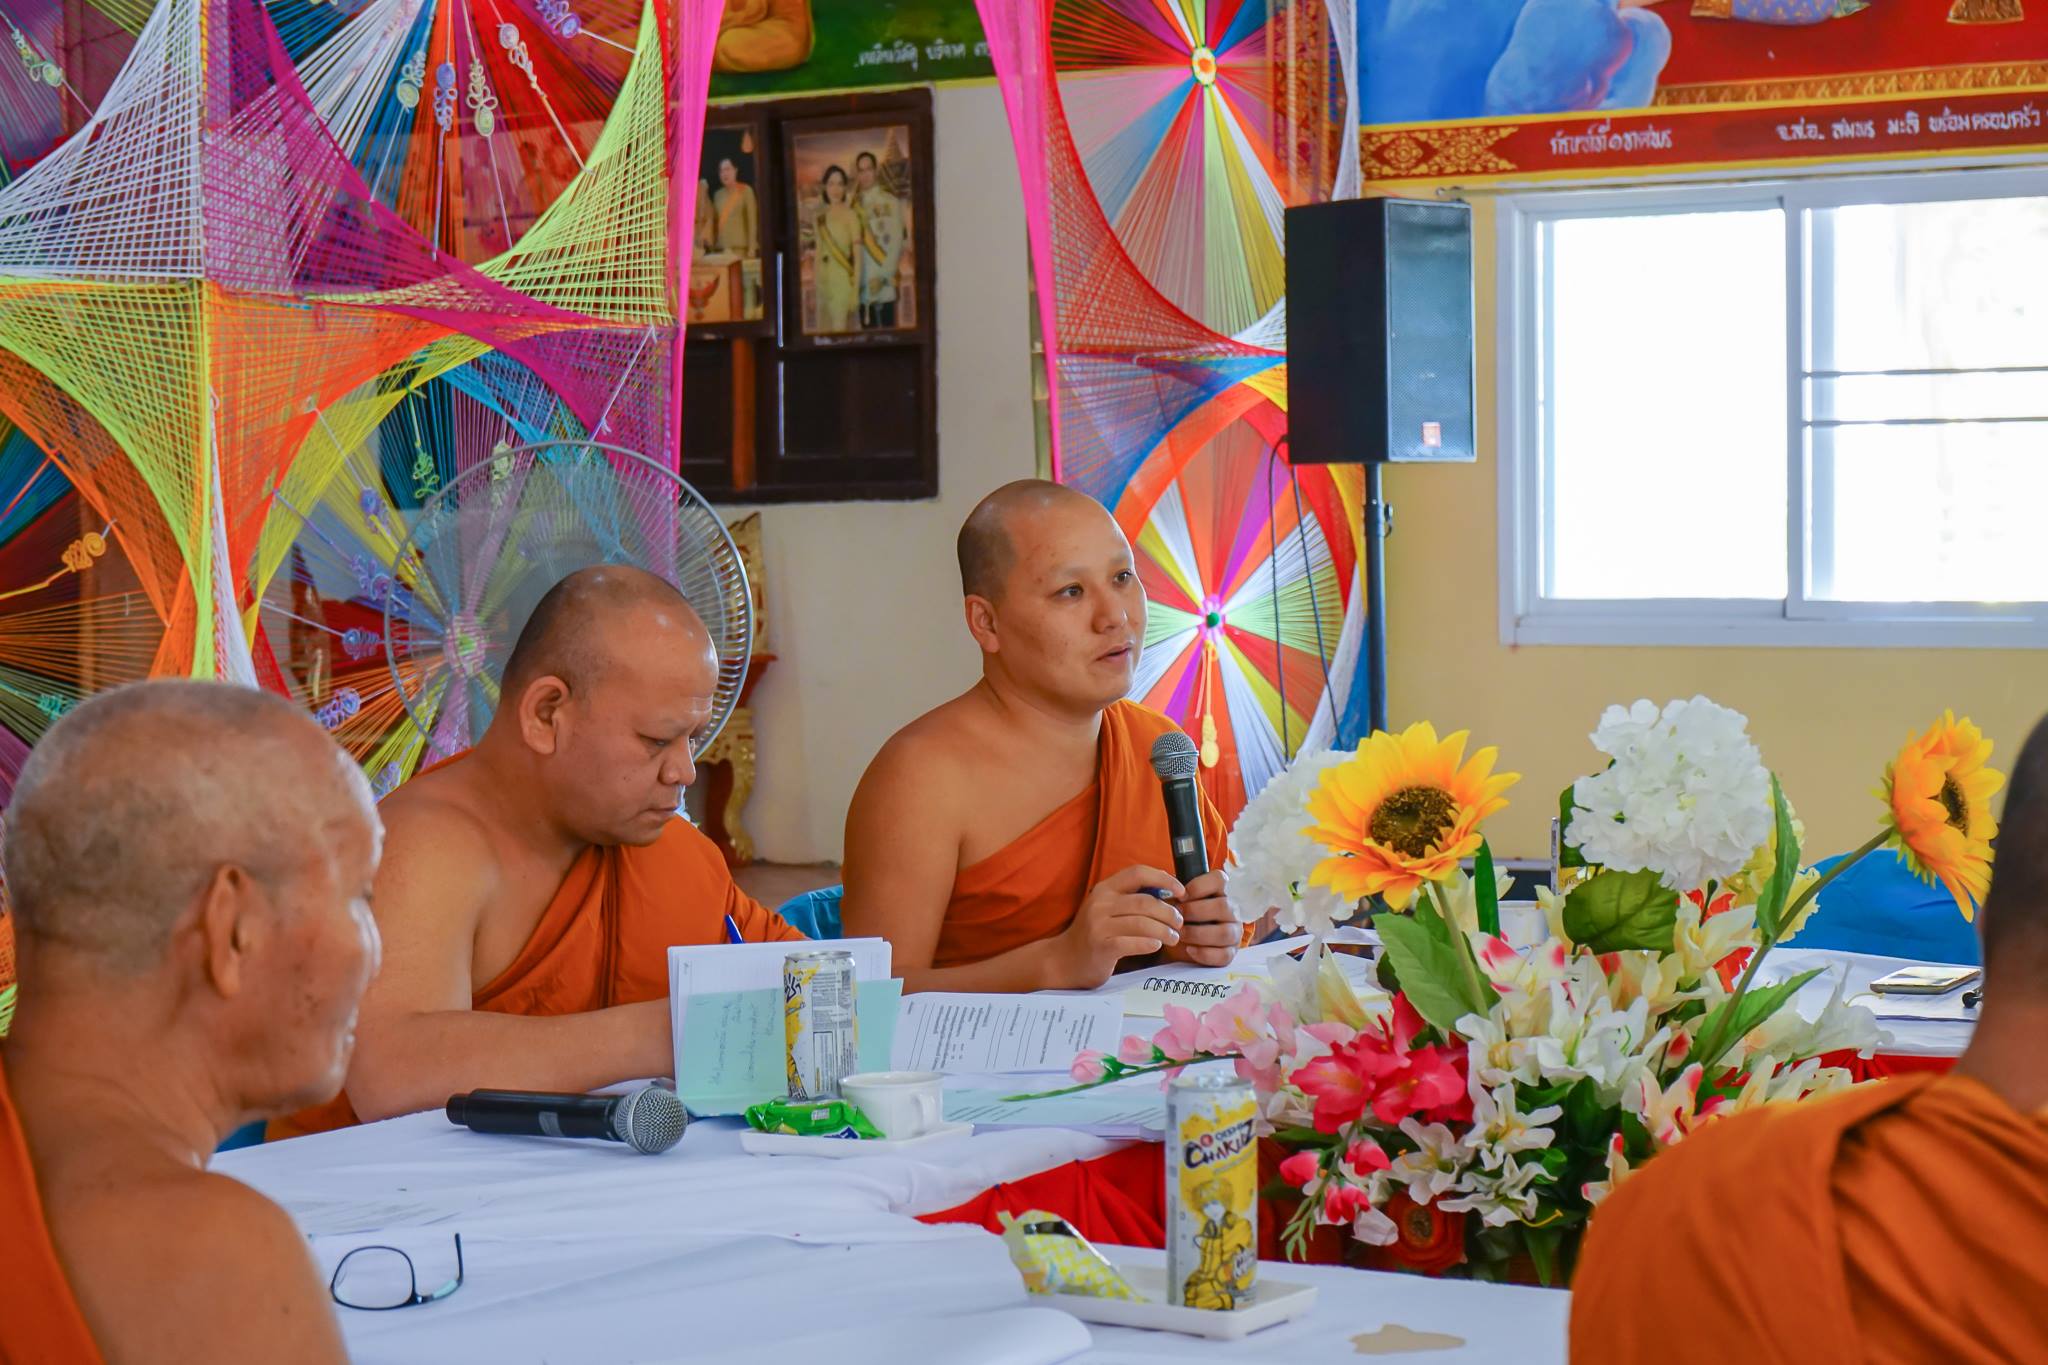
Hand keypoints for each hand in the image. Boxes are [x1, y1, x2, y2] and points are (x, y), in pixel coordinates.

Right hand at [1052, 864, 1184, 988]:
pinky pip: (1131, 943)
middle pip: (1145, 901)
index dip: (1163, 878)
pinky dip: (1149, 944)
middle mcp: (1100, 904)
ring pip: (1142, 923)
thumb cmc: (1094, 934)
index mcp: (1105, 889)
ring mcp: (1098, 926)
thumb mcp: (1107, 909)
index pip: (1138, 873)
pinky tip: (1157, 946)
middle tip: (1179, 923)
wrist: (1063, 960)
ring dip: (1164, 930)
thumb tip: (1167, 888)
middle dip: (1169, 912)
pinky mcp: (1100, 947)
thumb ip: (1131, 898)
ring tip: (1174, 938)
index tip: (1181, 891)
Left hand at [1161, 869, 1239, 968]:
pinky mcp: (1231, 952)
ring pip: (1225, 933)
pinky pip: (1223, 955)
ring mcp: (1234, 932)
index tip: (1181, 896)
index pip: (1219, 879)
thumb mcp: (1178, 899)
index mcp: (1221, 891)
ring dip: (1198, 934)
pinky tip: (1189, 950)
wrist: (1179, 941)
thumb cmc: (1181, 915)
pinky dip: (1204, 953)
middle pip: (1223, 906)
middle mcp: (1232, 910)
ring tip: (1180, 934)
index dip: (1199, 886)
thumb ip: (1176, 892)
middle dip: (1195, 912)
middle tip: (1177, 917)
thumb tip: (1169, 891)